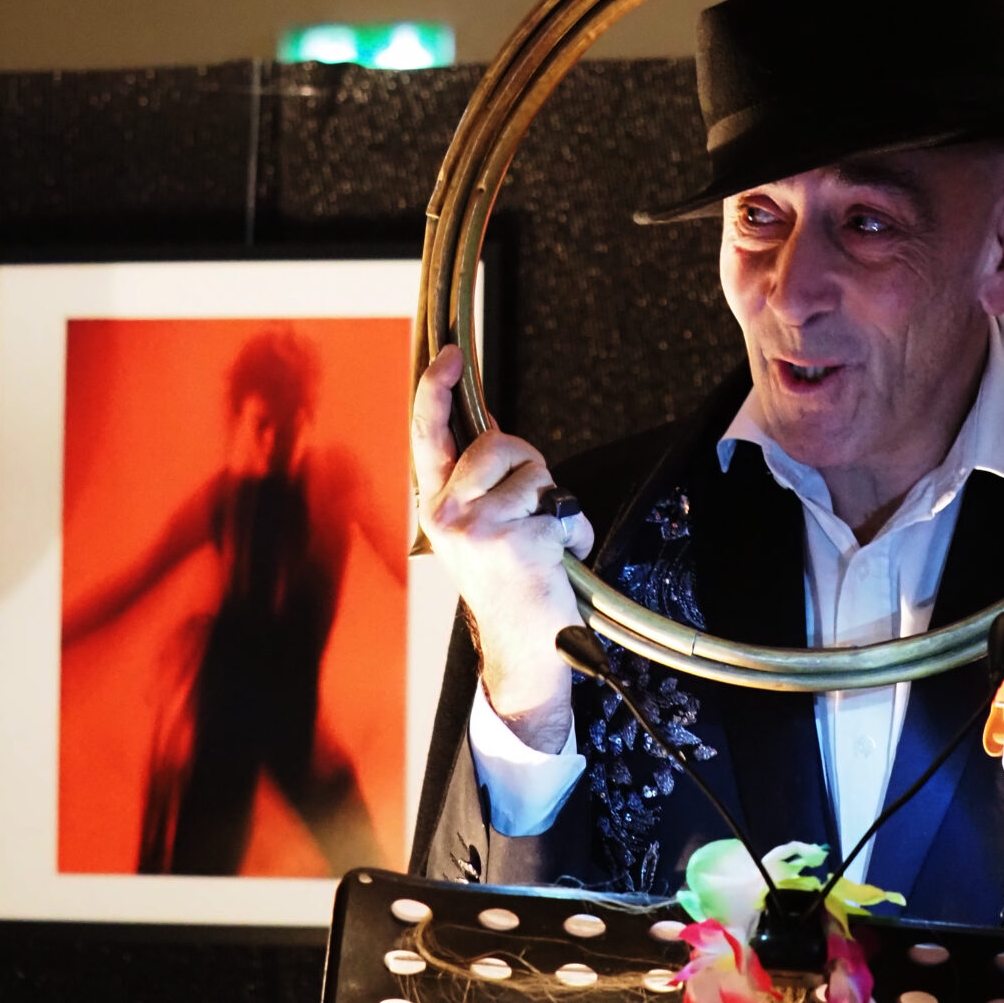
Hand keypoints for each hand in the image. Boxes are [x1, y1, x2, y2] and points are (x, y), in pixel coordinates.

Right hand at [411, 344, 595, 749]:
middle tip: (531, 512)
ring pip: (536, 471)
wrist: (524, 648)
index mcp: (436, 506)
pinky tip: (559, 563)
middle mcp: (448, 513)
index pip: (428, 436)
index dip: (435, 388)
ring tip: (543, 543)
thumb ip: (480, 478)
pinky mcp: (517, 538)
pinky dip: (575, 532)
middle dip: (528, 465)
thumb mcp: (480, 527)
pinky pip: (563, 507)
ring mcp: (480, 526)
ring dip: (554, 503)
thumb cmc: (509, 584)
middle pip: (499, 442)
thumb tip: (486, 422)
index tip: (449, 354)